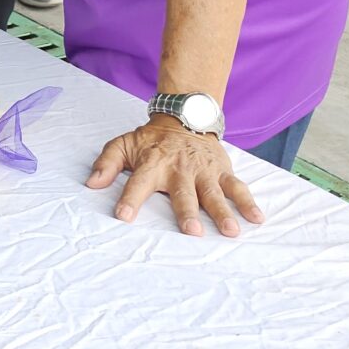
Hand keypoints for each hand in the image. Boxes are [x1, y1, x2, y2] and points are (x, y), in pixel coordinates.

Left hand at [85, 113, 263, 237]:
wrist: (184, 116)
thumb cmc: (151, 140)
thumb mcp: (124, 144)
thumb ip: (107, 162)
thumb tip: (91, 183)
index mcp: (153, 164)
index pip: (138, 183)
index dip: (130, 198)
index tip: (123, 215)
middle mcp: (180, 169)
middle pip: (183, 193)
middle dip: (187, 212)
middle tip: (192, 232)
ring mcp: (204, 171)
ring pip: (214, 193)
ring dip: (223, 212)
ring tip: (230, 231)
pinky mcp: (222, 170)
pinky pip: (237, 187)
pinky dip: (248, 202)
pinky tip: (257, 219)